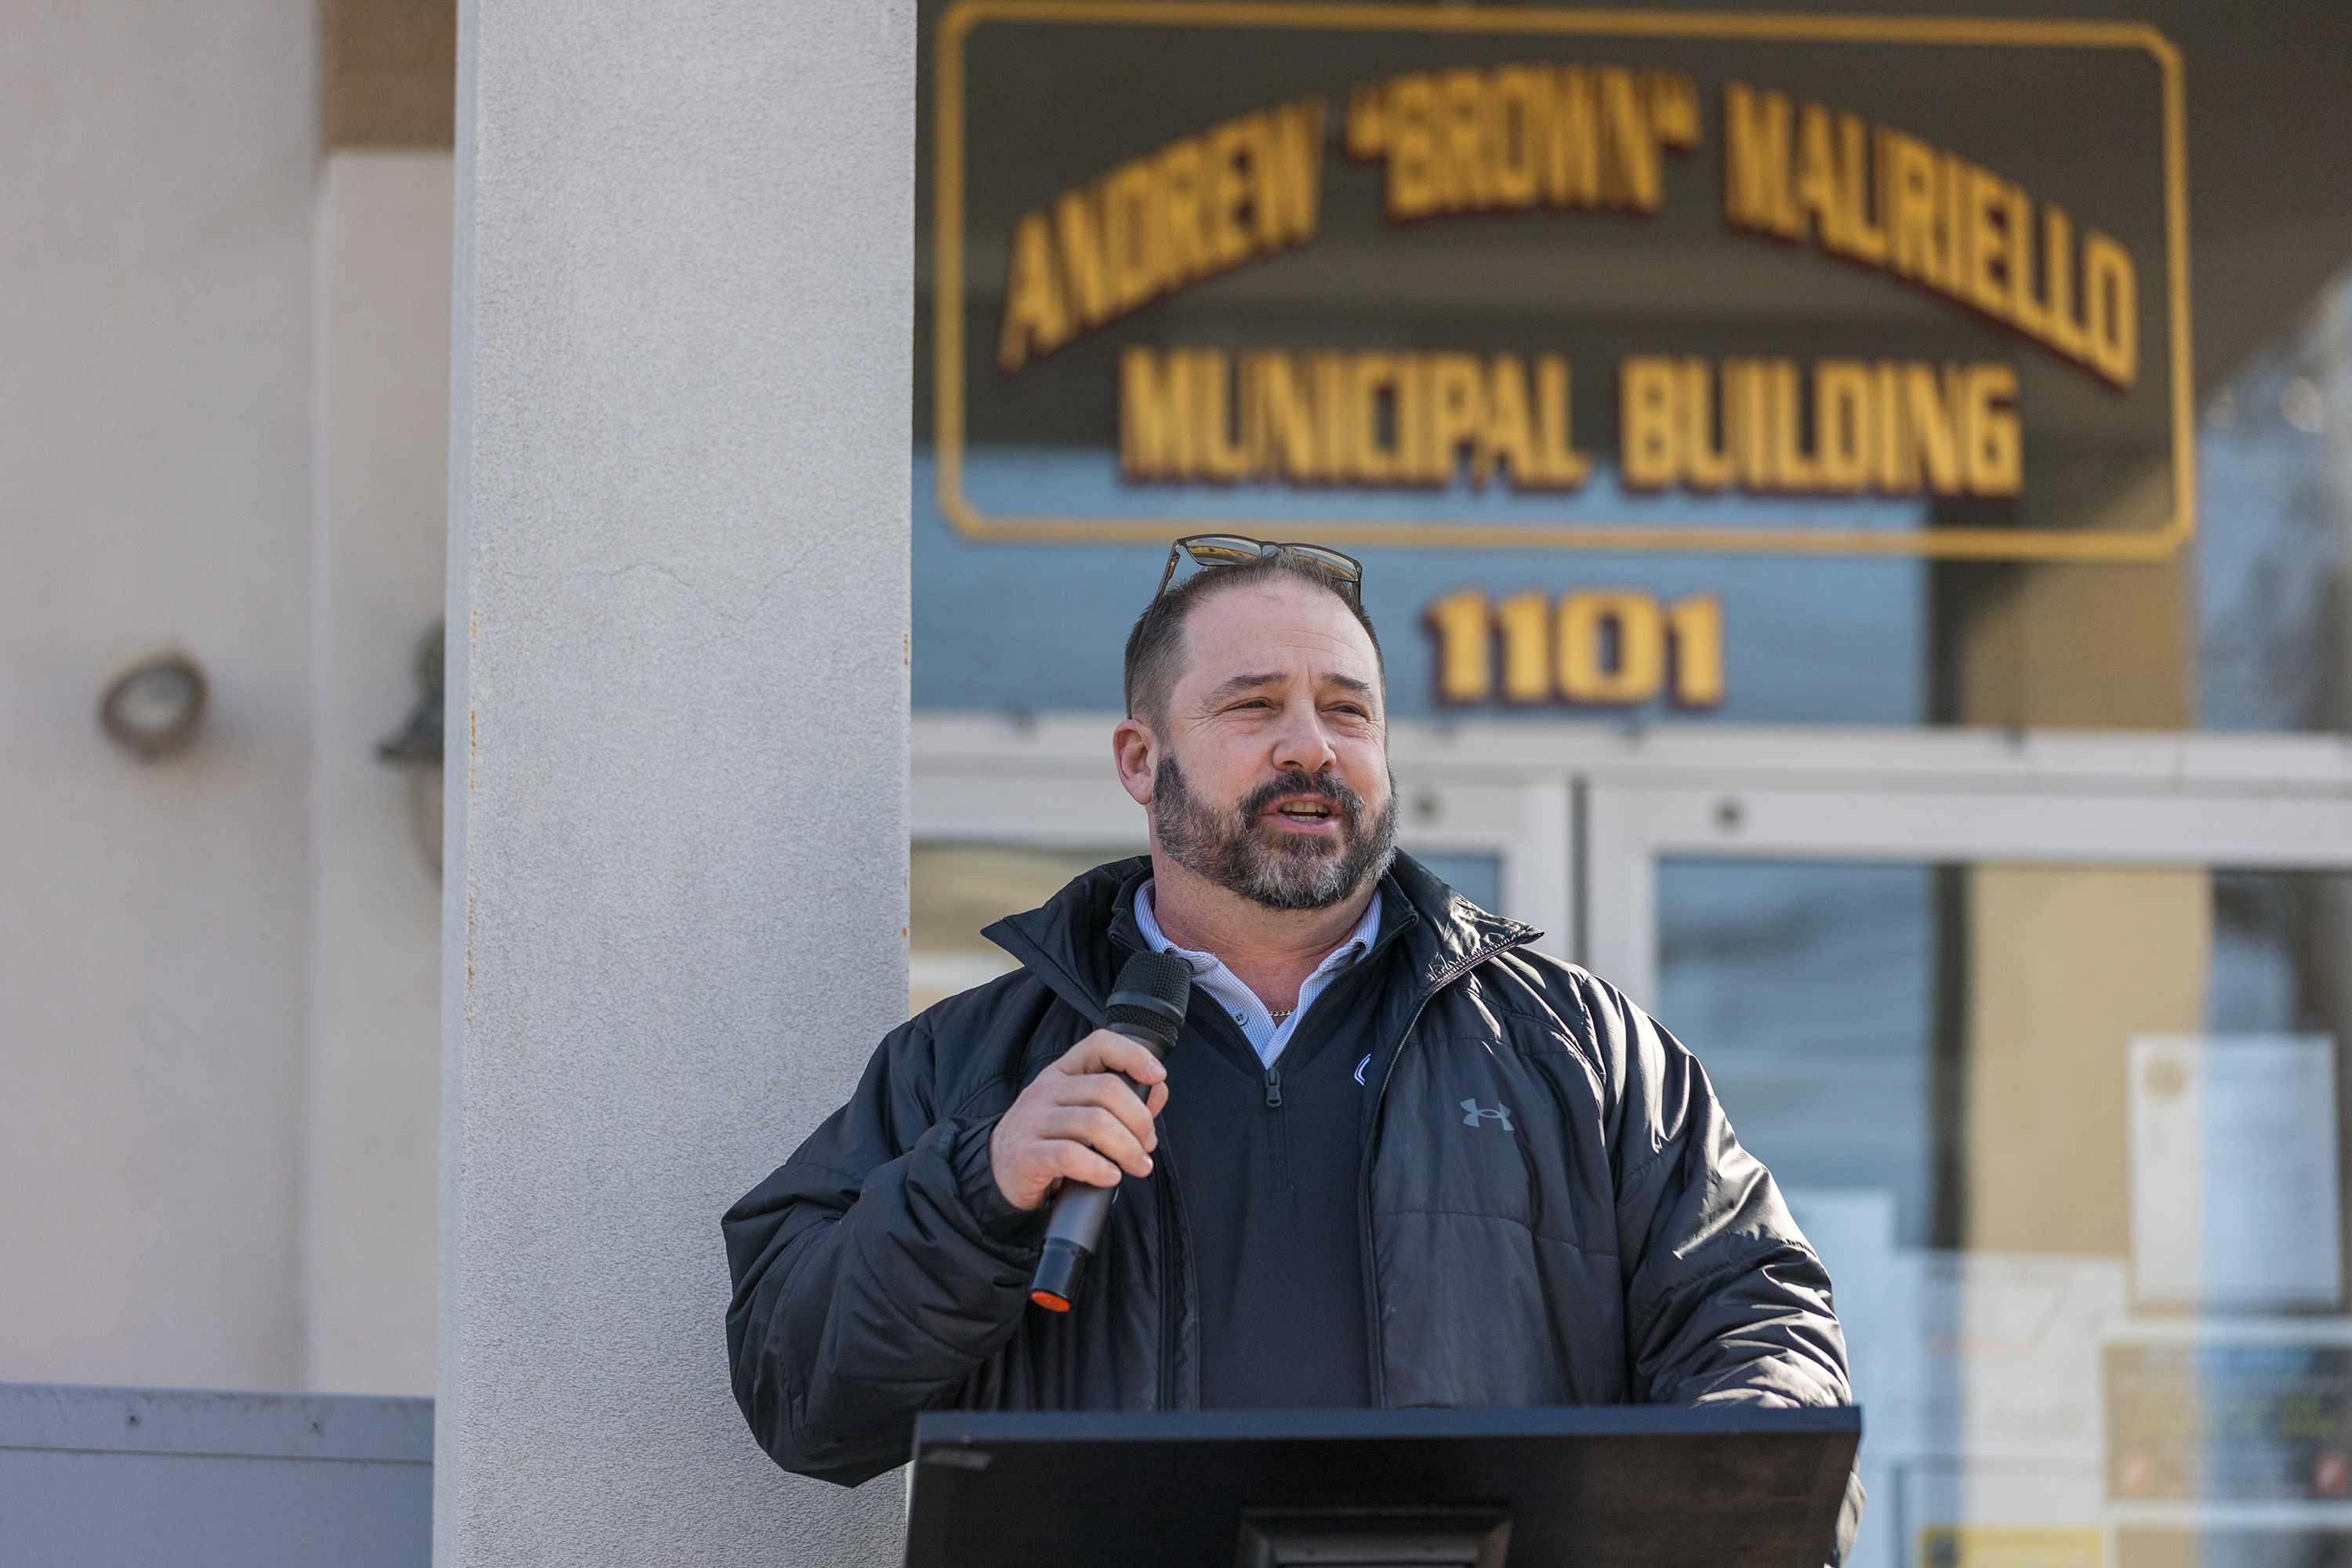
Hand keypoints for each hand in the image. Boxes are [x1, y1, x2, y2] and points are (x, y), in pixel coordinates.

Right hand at [989, 1029, 1169, 1211]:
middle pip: (1107, 1089)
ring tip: (1138, 1165)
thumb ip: (1122, 1100)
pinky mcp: (1027, 1154)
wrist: (1000, 1169)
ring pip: (1095, 1123)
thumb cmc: (1049, 1138)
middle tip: (1147, 1145)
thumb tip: (1158, 1091)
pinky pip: (1071, 1156)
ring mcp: (1034, 1121)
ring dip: (1127, 1149)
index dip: (1133, 1055)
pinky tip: (1111, 1176)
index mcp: (1062, 1073)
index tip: (1157, 1076)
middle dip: (1140, 1119)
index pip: (1099, 1044)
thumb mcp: (1081, 1111)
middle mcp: (1047, 1090)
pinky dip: (1100, 1169)